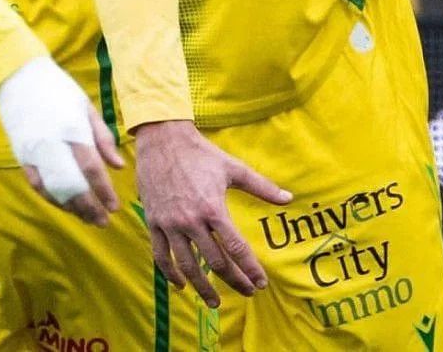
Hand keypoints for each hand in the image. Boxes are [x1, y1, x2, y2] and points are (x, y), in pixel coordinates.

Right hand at [0, 57, 125, 224]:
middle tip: (103, 222)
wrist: (18, 77)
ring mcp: (34, 152)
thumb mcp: (86, 107)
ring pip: (53, 190)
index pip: (91, 168)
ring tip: (87, 219)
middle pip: (72, 185)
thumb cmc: (59, 90)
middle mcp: (52, 144)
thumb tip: (119, 166)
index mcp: (73, 129)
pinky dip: (52, 199)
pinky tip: (66, 206)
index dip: (104, 191)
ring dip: (71, 208)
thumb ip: (103, 138)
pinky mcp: (21, 156)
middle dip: (89, 207)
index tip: (114, 207)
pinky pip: (37, 185)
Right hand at [134, 120, 290, 307]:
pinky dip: (171, 274)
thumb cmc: (201, 153)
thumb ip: (261, 186)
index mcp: (213, 208)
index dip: (249, 268)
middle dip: (233, 280)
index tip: (260, 283)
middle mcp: (191, 220)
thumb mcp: (234, 168)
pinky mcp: (154, 222)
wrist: (162, 140)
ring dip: (202, 287)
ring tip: (214, 302)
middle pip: (214, 261)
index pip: (235, 247)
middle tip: (246, 292)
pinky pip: (161, 255)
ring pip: (187, 265)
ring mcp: (170, 223)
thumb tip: (288, 198)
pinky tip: (182, 285)